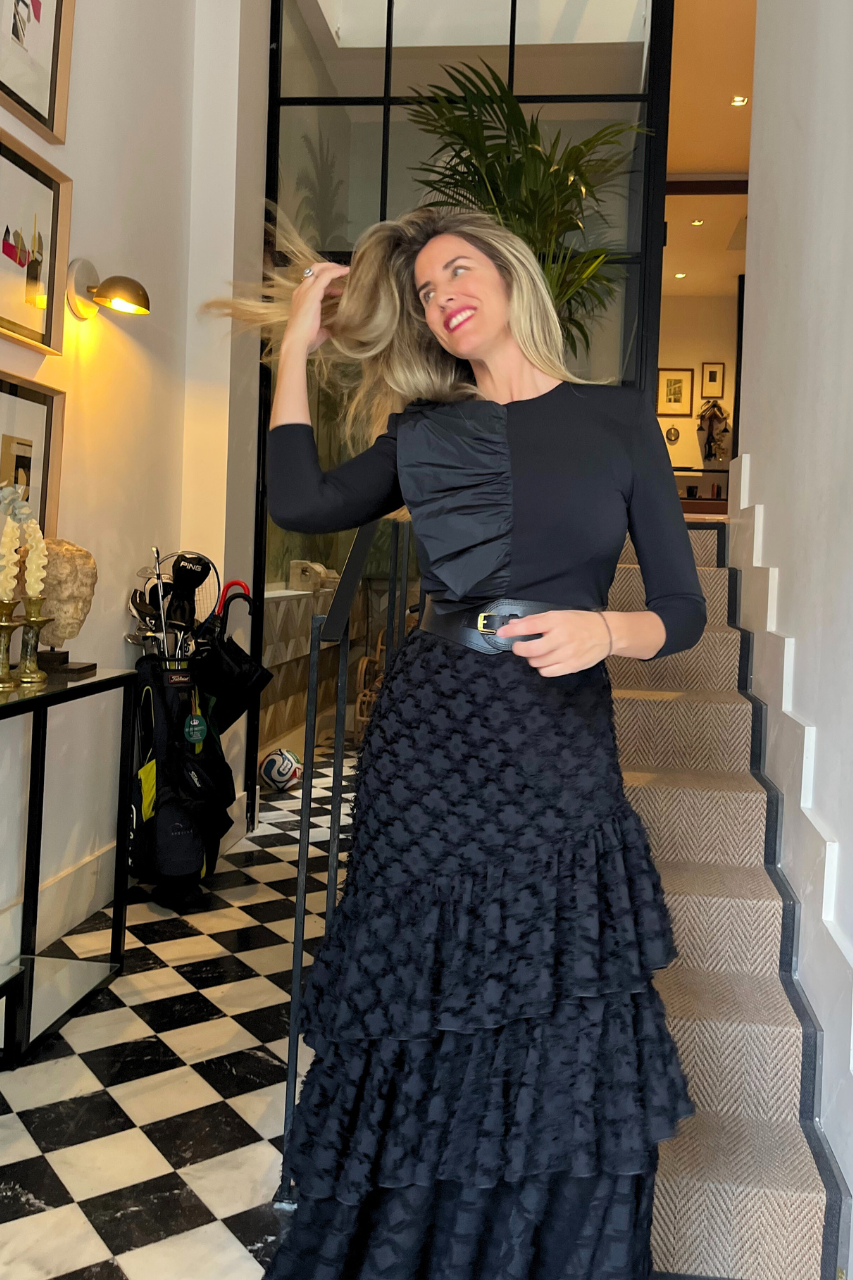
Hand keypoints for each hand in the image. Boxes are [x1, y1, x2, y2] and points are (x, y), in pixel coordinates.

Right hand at [282, 262, 349, 355]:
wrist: (297, 343)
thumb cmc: (306, 340)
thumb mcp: (319, 331)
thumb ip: (326, 327)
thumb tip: (334, 330)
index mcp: (301, 299)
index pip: (313, 283)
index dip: (327, 283)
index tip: (339, 288)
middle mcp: (301, 291)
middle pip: (314, 270)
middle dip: (328, 268)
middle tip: (342, 271)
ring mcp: (306, 291)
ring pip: (319, 270)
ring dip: (333, 268)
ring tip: (346, 270)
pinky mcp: (313, 293)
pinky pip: (326, 276)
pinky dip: (336, 272)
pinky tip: (346, 272)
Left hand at [496, 610, 611, 676]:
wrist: (606, 633)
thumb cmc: (580, 622)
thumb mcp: (558, 615)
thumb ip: (535, 620)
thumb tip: (514, 625)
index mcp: (556, 621)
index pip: (529, 626)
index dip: (512, 631)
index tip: (502, 633)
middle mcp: (561, 637)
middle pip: (531, 650)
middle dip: (520, 649)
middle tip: (519, 647)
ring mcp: (567, 653)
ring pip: (538, 662)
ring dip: (532, 659)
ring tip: (538, 653)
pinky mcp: (572, 666)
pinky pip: (548, 672)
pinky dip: (542, 668)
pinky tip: (546, 661)